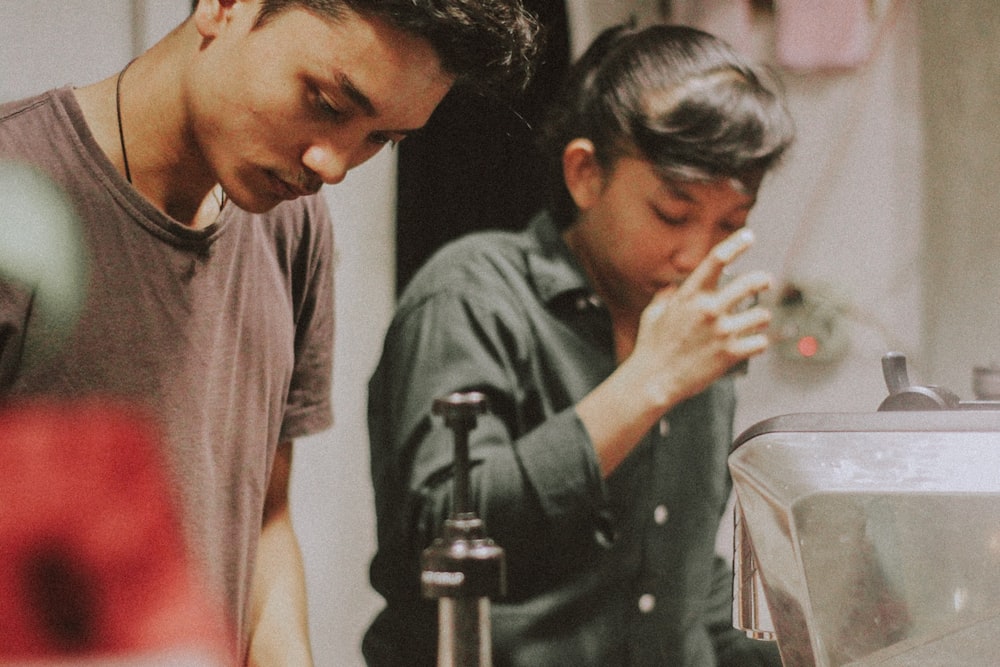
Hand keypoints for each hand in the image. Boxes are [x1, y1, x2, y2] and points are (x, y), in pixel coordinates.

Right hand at [627, 228, 771, 406]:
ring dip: (759, 318)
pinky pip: (760, 342)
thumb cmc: (651, 347)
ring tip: (753, 322)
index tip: (749, 236)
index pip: (716, 260)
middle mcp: (709, 309)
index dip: (736, 244)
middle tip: (766, 281)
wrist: (653, 381)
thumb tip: (672, 287)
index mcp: (690, 296)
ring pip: (761, 315)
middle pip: (750, 283)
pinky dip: (757, 343)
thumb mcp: (653, 315)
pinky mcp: (730, 354)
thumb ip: (666, 297)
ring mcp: (722, 332)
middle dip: (762, 280)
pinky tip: (750, 345)